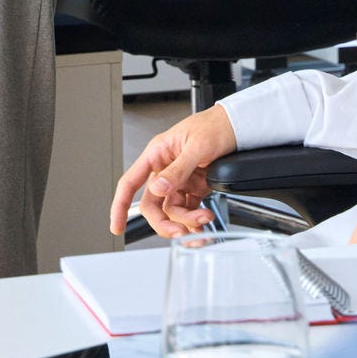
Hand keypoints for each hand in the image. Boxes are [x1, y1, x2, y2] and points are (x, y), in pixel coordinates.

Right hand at [111, 105, 238, 237]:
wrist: (239, 125)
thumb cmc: (215, 125)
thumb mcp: (197, 146)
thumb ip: (177, 169)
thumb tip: (158, 188)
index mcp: (157, 154)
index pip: (130, 183)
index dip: (120, 206)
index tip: (117, 227)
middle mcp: (165, 169)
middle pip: (153, 205)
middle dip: (164, 222)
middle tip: (179, 232)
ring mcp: (180, 180)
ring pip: (173, 211)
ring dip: (187, 221)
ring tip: (205, 219)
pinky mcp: (195, 187)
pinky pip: (189, 210)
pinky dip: (195, 220)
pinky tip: (204, 221)